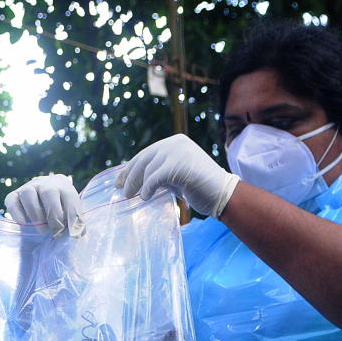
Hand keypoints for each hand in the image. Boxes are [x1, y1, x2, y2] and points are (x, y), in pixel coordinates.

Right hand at [5, 174, 84, 236]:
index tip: (74, 233)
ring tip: (42, 230)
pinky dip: (17, 212)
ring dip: (36, 213)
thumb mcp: (68, 214)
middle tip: (56, 231)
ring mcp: (27, 187)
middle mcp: (44, 182)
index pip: (69, 196)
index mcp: (62, 185)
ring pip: (28, 194)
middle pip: (48, 192)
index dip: (72, 215)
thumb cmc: (58, 212)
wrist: (39, 206)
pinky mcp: (13, 196)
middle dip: (54, 214)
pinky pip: (12, 201)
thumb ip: (74, 222)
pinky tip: (23, 224)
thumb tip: (78, 234)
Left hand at [116, 134, 239, 217]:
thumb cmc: (199, 188)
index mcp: (174, 142)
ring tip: (131, 196)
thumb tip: (133, 179)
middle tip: (121, 190)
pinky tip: (145, 197)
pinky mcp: (178, 165)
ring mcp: (177, 152)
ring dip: (136, 184)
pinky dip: (147, 188)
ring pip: (147, 169)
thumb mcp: (175, 175)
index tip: (119, 181)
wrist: (222, 193)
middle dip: (129, 176)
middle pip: (143, 159)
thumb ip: (159, 172)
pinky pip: (155, 177)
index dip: (130, 168)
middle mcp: (175, 143)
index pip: (146, 154)